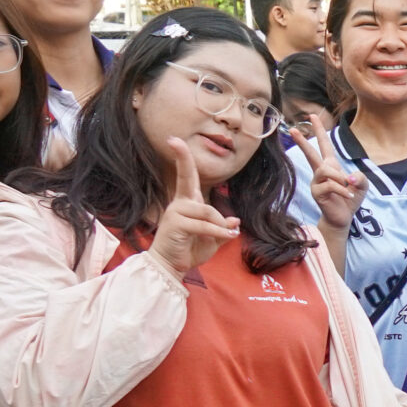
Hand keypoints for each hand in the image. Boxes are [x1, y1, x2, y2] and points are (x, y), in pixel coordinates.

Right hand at [148, 135, 238, 275]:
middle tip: (173, 140)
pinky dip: (218, 232)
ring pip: (207, 211)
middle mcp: (180, 204)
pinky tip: (227, 236)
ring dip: (220, 225)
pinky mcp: (176, 223)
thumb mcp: (212, 240)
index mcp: (188, 203)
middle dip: (182, 158)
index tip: (175, 140)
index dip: (183, 158)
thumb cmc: (189, 251)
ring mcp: (176, 212)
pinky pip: (204, 225)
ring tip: (225, 235)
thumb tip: (235, 221)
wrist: (172, 266)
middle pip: (186, 178)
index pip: (187, 177)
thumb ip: (222, 229)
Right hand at [288, 124, 362, 232]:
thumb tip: (348, 177)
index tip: (313, 116)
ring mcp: (317, 182)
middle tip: (292, 129)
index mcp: (331, 165)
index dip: (319, 130)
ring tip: (348, 187)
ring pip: (325, 170)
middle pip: (311, 153)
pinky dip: (343, 190)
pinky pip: (330, 185)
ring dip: (339, 178)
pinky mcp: (317, 192)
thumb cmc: (351, 198)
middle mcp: (321, 171)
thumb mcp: (362, 184)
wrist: (344, 217)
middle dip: (302, 141)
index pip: (324, 145)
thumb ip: (360, 177)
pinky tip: (349, 196)